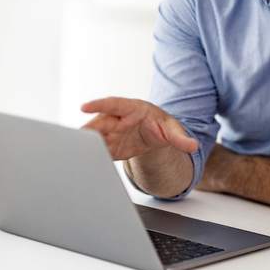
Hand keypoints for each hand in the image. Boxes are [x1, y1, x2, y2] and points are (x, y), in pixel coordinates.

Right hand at [81, 97, 197, 159]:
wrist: (157, 135)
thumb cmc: (162, 125)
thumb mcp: (173, 130)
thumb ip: (181, 138)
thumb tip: (194, 145)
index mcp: (132, 109)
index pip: (114, 104)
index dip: (99, 105)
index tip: (84, 107)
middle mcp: (117, 120)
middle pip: (99, 123)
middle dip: (88, 130)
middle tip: (77, 138)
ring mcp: (111, 134)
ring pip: (94, 138)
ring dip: (86, 145)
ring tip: (75, 153)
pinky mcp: (109, 147)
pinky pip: (98, 152)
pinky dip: (91, 157)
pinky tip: (84, 164)